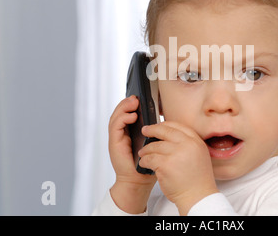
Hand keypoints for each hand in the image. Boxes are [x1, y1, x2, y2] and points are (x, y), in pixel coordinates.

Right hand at [108, 96, 156, 212]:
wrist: (139, 180)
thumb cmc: (148, 162)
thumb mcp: (153, 142)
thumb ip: (154, 131)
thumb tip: (163, 117)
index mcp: (130, 131)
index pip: (128, 112)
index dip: (132, 103)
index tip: (141, 97)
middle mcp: (121, 132)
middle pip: (120, 111)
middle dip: (127, 102)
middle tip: (136, 97)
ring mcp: (117, 137)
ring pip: (116, 116)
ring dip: (124, 107)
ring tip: (134, 102)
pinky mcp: (114, 142)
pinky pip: (115, 126)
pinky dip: (122, 118)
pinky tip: (132, 116)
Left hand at [138, 121, 218, 214]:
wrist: (197, 196)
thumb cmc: (197, 180)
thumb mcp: (199, 155)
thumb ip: (188, 144)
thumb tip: (170, 136)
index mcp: (196, 142)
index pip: (178, 126)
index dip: (165, 124)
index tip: (158, 126)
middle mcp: (187, 145)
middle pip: (165, 131)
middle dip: (152, 130)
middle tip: (145, 130)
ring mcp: (176, 154)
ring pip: (154, 146)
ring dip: (146, 150)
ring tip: (143, 153)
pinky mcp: (165, 164)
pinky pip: (149, 158)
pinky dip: (144, 161)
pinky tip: (143, 164)